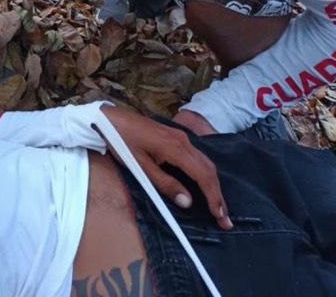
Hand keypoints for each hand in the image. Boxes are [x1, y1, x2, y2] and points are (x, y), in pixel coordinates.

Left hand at [100, 105, 232, 229]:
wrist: (110, 118)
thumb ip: (165, 184)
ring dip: (213, 185)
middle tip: (224, 218)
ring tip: (218, 206)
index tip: (220, 216)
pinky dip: (205, 174)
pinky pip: (198, 157)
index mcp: (176, 149)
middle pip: (209, 170)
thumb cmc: (122, 142)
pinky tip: (205, 185)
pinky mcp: (177, 137)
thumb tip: (188, 202)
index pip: (203, 175)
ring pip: (205, 163)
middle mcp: (184, 141)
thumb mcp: (141, 167)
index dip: (213, 197)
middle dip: (218, 195)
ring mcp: (181, 137)